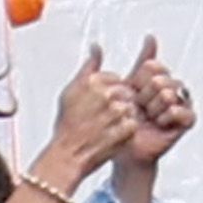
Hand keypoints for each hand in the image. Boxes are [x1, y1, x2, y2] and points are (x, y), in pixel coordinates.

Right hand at [48, 44, 141, 171]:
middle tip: (104, 118)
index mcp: (92, 81)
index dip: (109, 93)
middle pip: (126, 92)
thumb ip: (88, 67)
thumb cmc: (67, 125)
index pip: (115, 79)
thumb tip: (97, 47)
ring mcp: (117, 112)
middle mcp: (105, 94)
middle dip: (119, 103)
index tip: (99, 105)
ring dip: (123, 117)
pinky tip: (112, 135)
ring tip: (107, 127)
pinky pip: (134, 123)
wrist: (68, 155)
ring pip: (131, 107)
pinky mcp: (127, 128)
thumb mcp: (72, 90)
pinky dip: (126, 130)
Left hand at [119, 34, 194, 167]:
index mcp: (159, 78)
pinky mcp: (187, 121)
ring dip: (154, 108)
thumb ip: (142, 60)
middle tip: (140, 109)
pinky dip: (167, 117)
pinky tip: (158, 124)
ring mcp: (182, 104)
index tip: (131, 94)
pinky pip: (182, 110)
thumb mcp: (129, 85)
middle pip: (161, 80)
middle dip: (145, 96)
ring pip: (170, 93)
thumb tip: (151, 36)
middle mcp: (173, 88)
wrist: (126, 147)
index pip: (153, 66)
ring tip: (148, 117)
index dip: (139, 81)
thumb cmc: (124, 118)